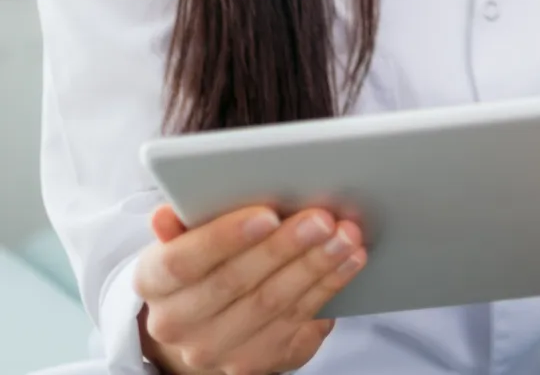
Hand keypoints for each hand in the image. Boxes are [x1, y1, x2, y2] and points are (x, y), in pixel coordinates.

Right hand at [137, 202, 366, 374]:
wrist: (207, 327)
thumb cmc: (206, 265)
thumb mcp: (187, 239)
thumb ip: (184, 222)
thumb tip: (166, 214)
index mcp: (154, 284)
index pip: (182, 262)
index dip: (224, 237)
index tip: (267, 214)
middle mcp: (178, 325)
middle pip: (236, 283)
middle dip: (285, 247)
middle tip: (324, 218)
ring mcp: (217, 351)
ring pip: (273, 304)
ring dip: (316, 266)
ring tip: (347, 235)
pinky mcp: (258, 363)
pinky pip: (299, 322)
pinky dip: (329, 287)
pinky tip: (350, 261)